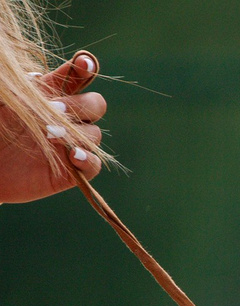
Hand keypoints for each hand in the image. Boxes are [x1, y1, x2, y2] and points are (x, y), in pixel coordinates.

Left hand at [0, 52, 105, 204]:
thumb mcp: (3, 99)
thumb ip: (20, 86)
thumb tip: (37, 75)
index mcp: (49, 95)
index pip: (76, 77)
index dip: (84, 68)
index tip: (83, 64)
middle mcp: (65, 118)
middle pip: (95, 104)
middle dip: (80, 105)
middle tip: (53, 109)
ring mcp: (71, 144)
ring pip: (95, 133)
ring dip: (77, 133)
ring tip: (50, 136)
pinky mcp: (72, 170)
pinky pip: (94, 164)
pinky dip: (88, 159)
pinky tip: (72, 156)